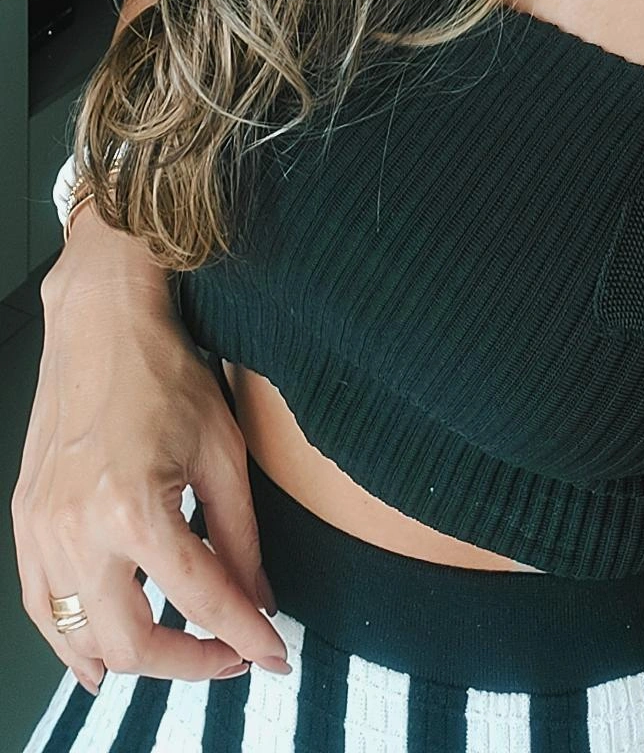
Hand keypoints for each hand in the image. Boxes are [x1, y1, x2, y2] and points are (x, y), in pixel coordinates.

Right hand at [10, 215, 289, 693]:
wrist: (100, 324)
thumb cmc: (163, 373)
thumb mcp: (222, 452)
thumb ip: (241, 538)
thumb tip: (258, 601)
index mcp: (134, 509)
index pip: (202, 600)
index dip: (246, 637)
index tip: (274, 654)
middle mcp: (79, 531)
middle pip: (134, 643)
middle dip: (190, 662)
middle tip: (232, 652)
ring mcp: (43, 531)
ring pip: (82, 638)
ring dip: (135, 660)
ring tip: (180, 657)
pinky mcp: (26, 522)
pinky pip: (42, 607)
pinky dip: (72, 641)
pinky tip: (99, 656)